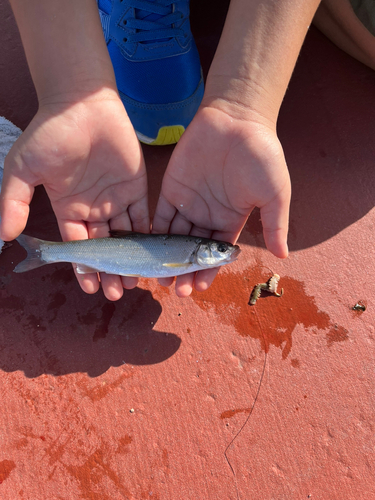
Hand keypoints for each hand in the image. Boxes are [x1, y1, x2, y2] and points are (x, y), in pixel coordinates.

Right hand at [0, 90, 148, 300]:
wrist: (81, 102)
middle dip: (109, 271)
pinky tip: (151, 255)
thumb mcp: (24, 169)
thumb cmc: (51, 133)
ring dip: (130, 259)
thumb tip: (6, 236)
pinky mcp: (136, 187)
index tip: (90, 288)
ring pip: (125, 238)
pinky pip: (142, 216)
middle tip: (117, 293)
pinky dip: (147, 236)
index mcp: (67, 208)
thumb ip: (14, 202)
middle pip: (104, 248)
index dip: (83, 268)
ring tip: (134, 281)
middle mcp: (92, 208)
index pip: (77, 247)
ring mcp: (115, 199)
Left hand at [153, 105, 290, 296]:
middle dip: (184, 270)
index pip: (216, 254)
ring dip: (166, 258)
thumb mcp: (274, 193)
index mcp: (231, 220)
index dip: (208, 271)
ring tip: (158, 277)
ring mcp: (188, 203)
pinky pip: (160, 217)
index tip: (199, 288)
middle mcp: (208, 216)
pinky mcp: (171, 189)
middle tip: (176, 289)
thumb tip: (282, 257)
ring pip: (174, 239)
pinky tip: (146, 251)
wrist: (236, 117)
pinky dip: (152, 234)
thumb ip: (274, 225)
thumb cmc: (261, 154)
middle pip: (192, 251)